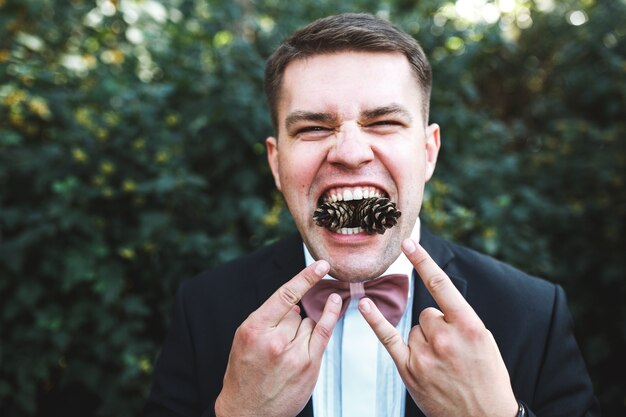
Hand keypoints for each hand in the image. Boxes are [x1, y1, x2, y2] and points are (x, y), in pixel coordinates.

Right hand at [215, 260, 341, 416]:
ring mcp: (294, 354)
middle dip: (291, 322)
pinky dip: (330, 316)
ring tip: (286, 353)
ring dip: (303, 331)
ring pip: (309, 323)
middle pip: (296, 313)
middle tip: (277, 344)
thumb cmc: (243, 375)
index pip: (285, 296)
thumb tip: (295, 307)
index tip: (321, 265)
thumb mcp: (244, 341)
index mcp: (254, 329)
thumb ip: (268, 320)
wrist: (247, 412)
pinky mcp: (309, 366)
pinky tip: (336, 303)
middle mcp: (274, 340)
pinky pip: (324, 332)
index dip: (305, 278)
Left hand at [358, 239, 517, 416]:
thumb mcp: (484, 341)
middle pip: (426, 314)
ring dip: (423, 342)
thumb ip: (460, 319)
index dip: (422, 261)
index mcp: (468, 324)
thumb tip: (436, 306)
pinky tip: (365, 306)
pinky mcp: (409, 369)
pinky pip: (388, 338)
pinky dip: (375, 321)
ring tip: (442, 365)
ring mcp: (425, 353)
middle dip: (436, 328)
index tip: (407, 242)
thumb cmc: (488, 378)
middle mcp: (444, 336)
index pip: (440, 284)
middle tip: (451, 352)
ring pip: (414, 329)